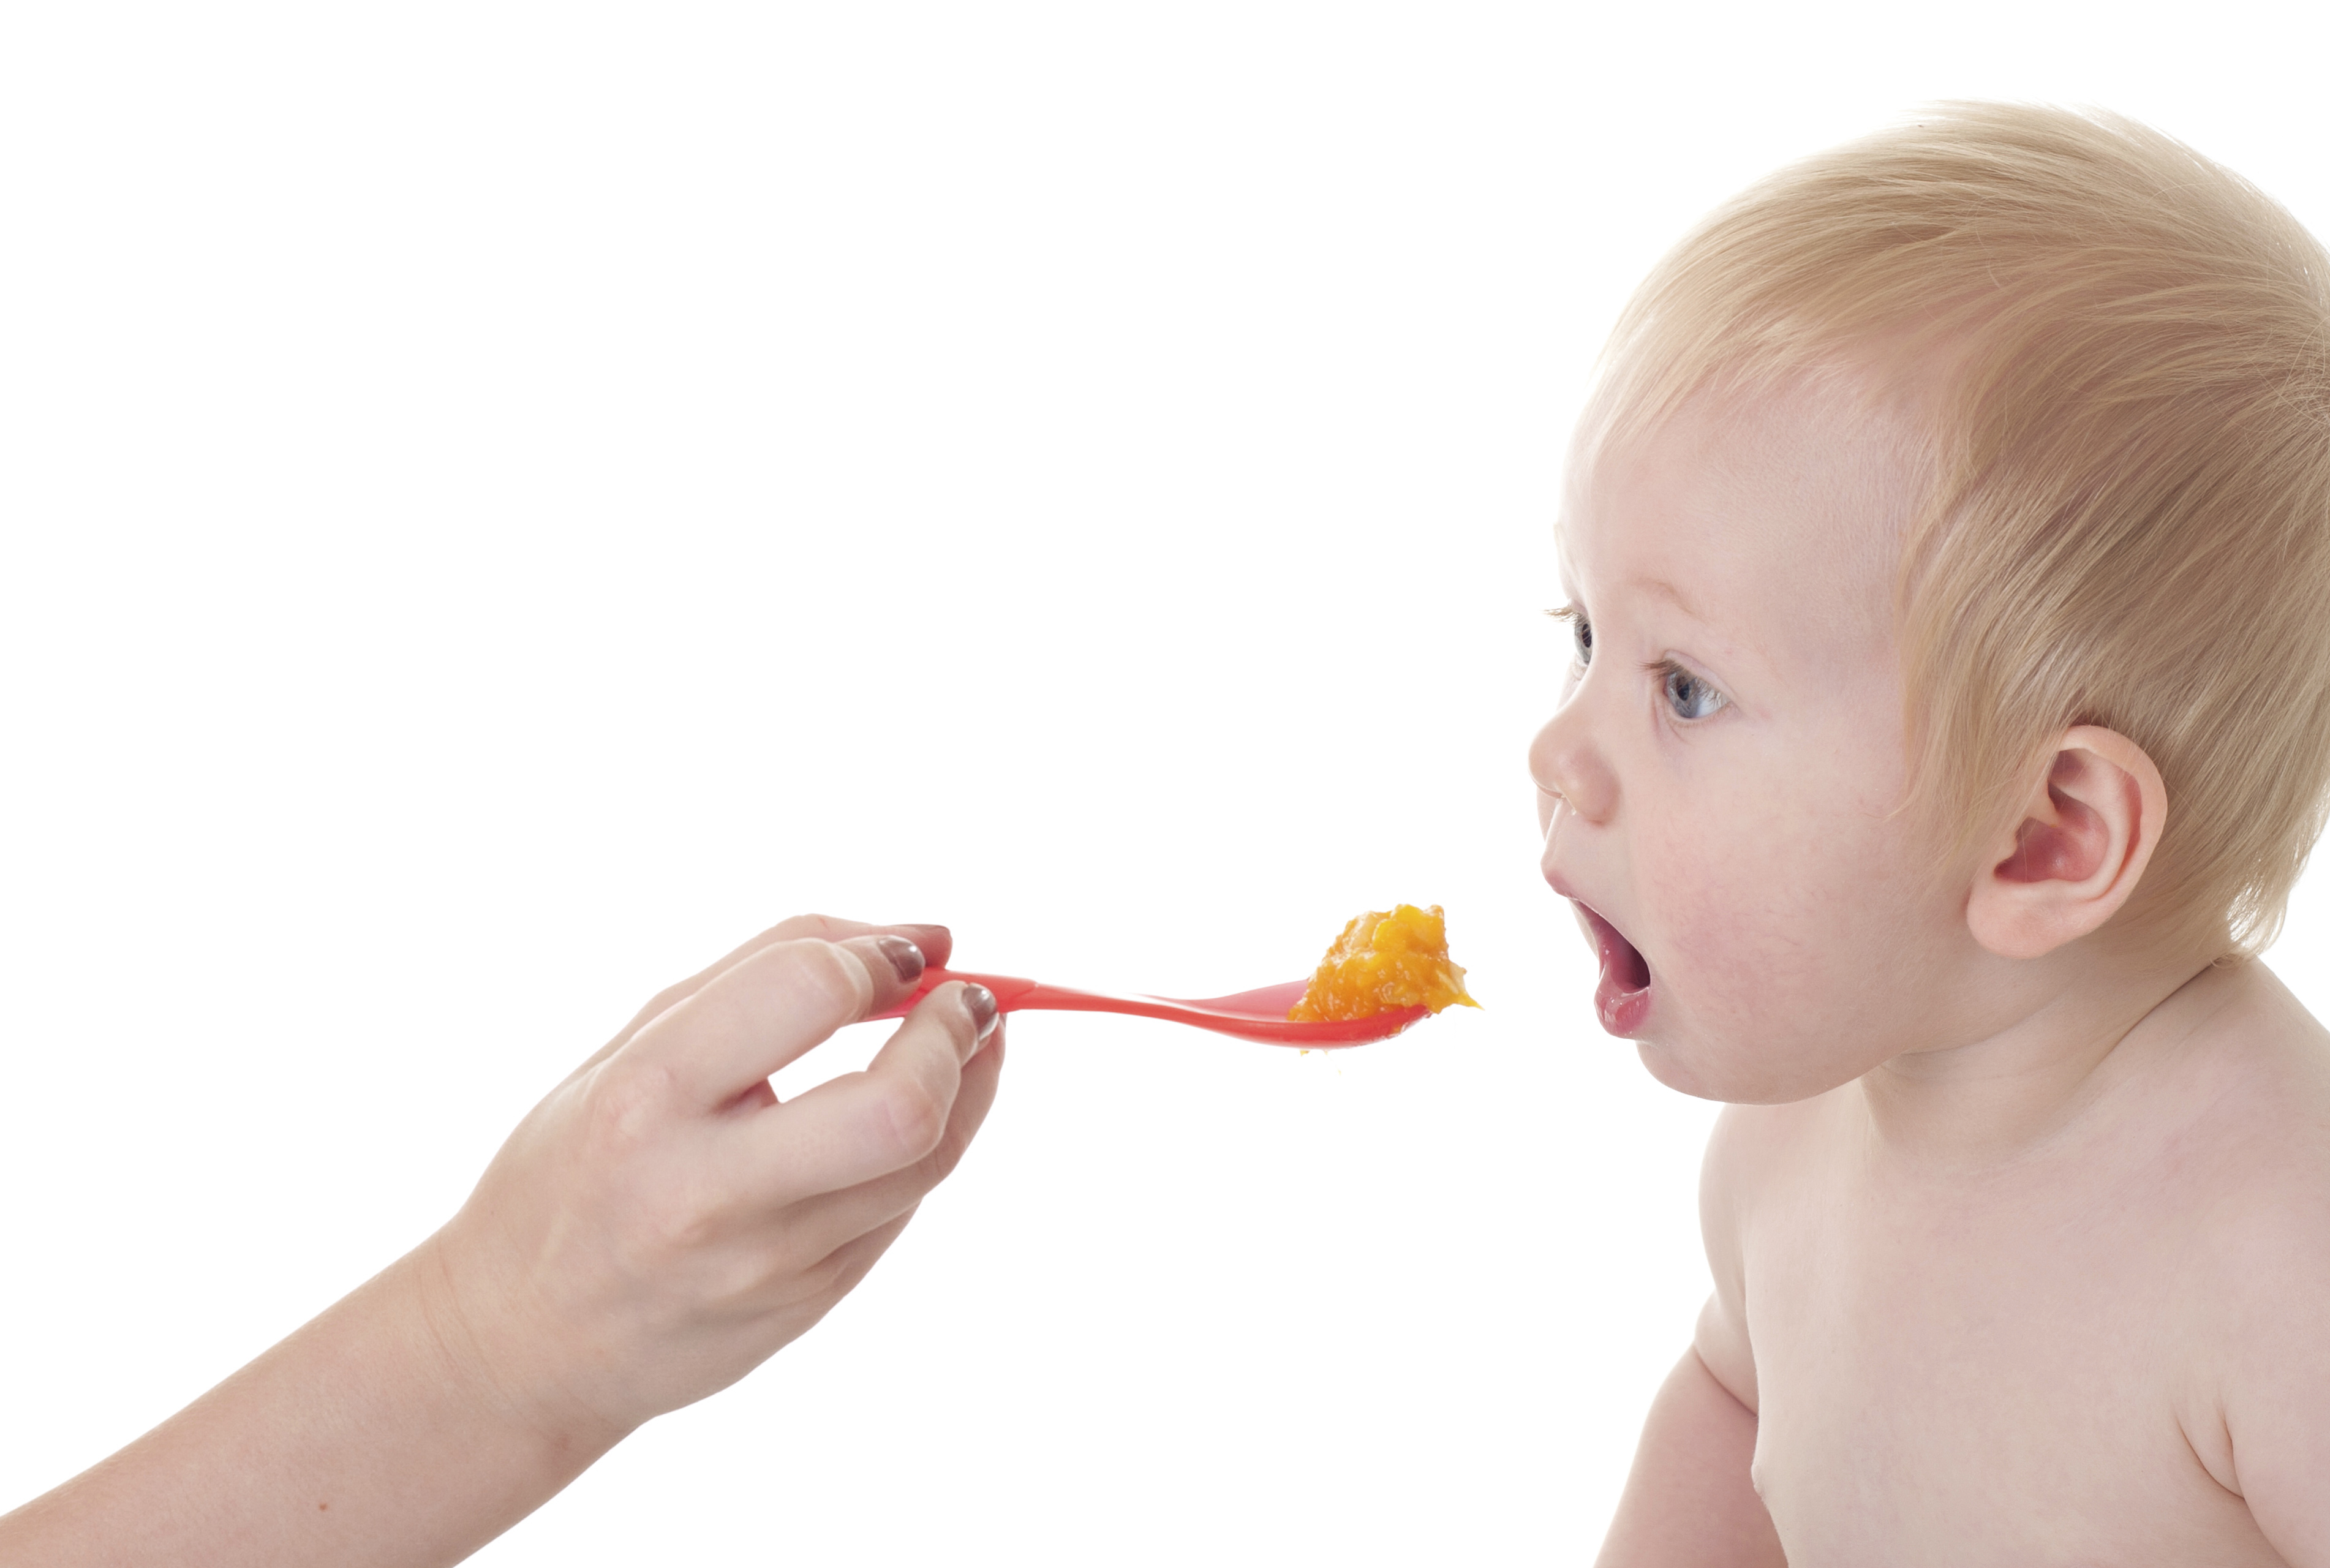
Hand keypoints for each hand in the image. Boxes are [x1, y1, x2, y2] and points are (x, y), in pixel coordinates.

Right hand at [416, 914, 1004, 1446]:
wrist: (521, 1344)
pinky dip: (928, 1144)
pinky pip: (903, 1207)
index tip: (908, 952)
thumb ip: (770, 970)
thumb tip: (917, 936)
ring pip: (926, 1160)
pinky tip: (913, 1111)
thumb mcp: (636, 1046)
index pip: (805, 992)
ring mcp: (765, 1265)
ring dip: (970, 1083)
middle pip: (896, 1107)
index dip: (879, 956)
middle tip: (970, 1000)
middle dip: (955, 1036)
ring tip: (966, 1039)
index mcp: (644, 1099)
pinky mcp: (808, 1306)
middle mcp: (705, 1191)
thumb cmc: (578, 1164)